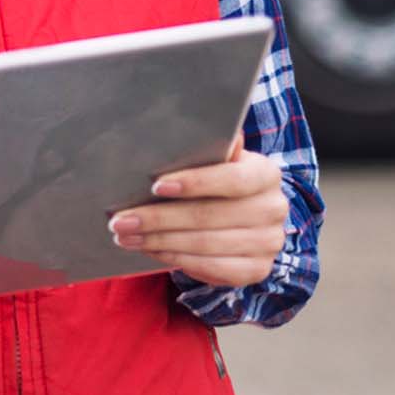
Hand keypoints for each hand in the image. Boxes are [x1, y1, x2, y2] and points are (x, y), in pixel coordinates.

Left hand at [106, 133, 286, 288]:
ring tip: (125, 236)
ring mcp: (268, 243)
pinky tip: (151, 250)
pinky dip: (175, 259)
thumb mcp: (218, 161)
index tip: (155, 185)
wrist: (246, 218)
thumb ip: (209, 149)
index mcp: (266, 174)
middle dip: (158, 218)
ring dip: (159, 241)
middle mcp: (273, 209)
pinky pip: (210, 269)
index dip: (194, 182)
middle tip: (120, 219)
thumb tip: (198, 124)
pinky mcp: (256, 270)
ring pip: (204, 245)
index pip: (231, 178)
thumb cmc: (221, 182)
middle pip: (209, 215)